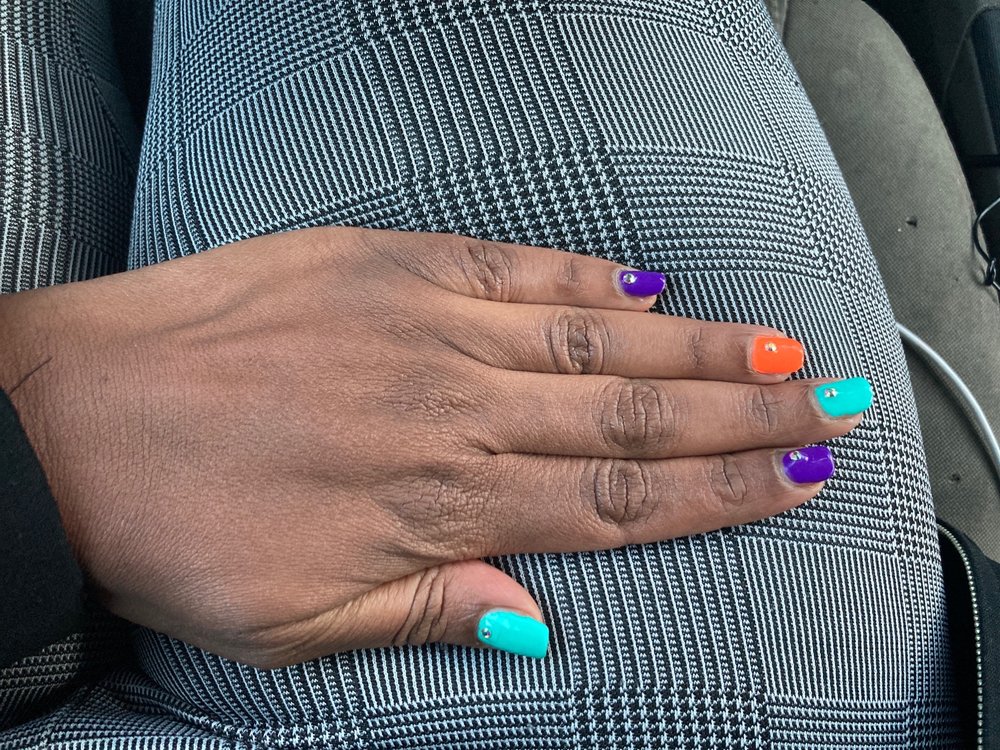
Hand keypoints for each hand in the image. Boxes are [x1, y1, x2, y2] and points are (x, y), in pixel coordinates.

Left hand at [0, 227, 867, 665]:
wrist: (66, 412)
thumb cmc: (172, 523)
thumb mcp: (292, 622)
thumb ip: (423, 612)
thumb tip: (528, 618)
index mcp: (439, 506)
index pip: (617, 502)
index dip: (719, 493)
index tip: (792, 477)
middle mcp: (454, 411)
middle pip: (634, 416)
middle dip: (746, 412)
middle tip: (834, 402)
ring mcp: (424, 327)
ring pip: (594, 340)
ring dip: (697, 345)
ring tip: (779, 345)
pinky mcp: (384, 265)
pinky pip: (510, 268)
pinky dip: (583, 275)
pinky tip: (643, 281)